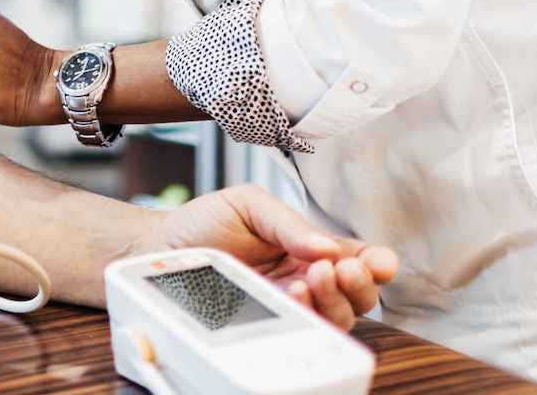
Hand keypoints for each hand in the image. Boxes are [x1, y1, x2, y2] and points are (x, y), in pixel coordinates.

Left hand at [158, 185, 398, 330]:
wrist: (159, 248)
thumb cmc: (204, 223)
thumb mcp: (248, 205)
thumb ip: (289, 223)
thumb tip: (327, 246)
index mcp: (309, 246)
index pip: (357, 258)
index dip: (376, 263)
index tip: (377, 262)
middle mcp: (306, 278)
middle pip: (357, 295)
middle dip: (358, 284)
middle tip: (337, 268)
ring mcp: (289, 305)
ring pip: (337, 318)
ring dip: (333, 301)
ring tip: (310, 278)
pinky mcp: (268, 325)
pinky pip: (302, 331)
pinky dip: (306, 316)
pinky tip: (292, 296)